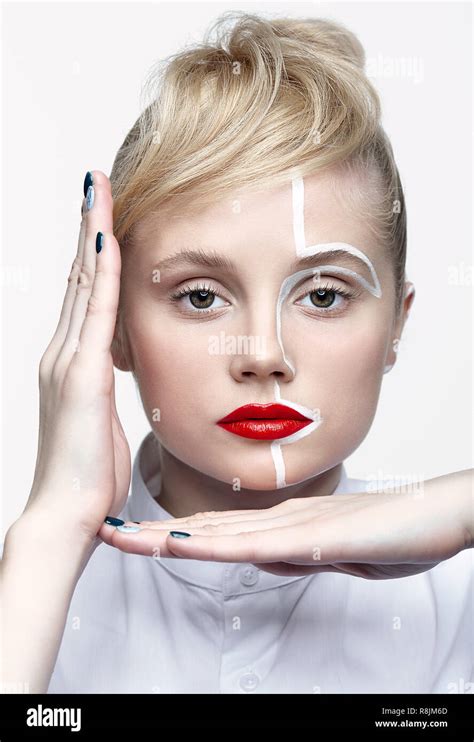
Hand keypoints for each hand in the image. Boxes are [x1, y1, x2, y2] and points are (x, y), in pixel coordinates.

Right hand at [17, 170, 130, 546]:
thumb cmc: (86, 475)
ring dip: (92, 234)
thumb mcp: (98, 421)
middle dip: (88, 227)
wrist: (67, 514)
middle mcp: (62, 353)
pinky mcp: (80, 376)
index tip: (102, 218)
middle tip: (96, 183)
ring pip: (83, 283)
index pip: (83, 295)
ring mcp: (67, 361)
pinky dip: (100, 274)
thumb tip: (110, 371)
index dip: (91, 253)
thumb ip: (101, 389)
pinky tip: (106, 241)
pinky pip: (95, 313)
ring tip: (97, 191)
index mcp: (70, 363)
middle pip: (78, 276)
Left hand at [99, 470, 472, 578]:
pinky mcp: (314, 537)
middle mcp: (280, 519)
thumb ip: (297, 552)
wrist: (442, 513)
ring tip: (121, 534)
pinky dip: (213, 544)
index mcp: (284, 523)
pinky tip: (181, 543)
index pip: (217, 530)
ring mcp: (295, 526)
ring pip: (218, 532)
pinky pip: (254, 543)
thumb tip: (261, 556)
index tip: (134, 535)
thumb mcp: (336, 553)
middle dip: (151, 533)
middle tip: (106, 530)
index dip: (172, 533)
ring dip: (164, 536)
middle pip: (205, 527)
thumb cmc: (396, 532)